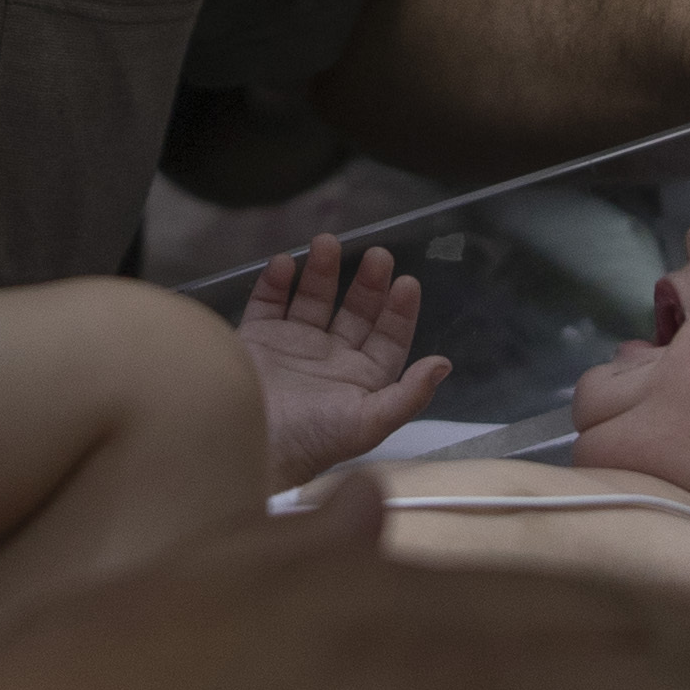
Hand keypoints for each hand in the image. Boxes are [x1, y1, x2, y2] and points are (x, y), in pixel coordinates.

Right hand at [233, 236, 450, 484]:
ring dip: (321, 271)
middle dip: (368, 283)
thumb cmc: (311, 439)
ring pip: (312, 300)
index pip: (388, 339)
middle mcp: (329, 361)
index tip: (407, 283)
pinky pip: (267, 303)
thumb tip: (443, 365)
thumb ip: (408, 395)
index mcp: (360, 381)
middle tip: (379, 255)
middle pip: (355, 313)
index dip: (399, 311)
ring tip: (327, 242)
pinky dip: (274, 282)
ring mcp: (291, 348)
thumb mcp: (368, 423)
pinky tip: (285, 264)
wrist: (246, 448)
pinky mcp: (256, 341)